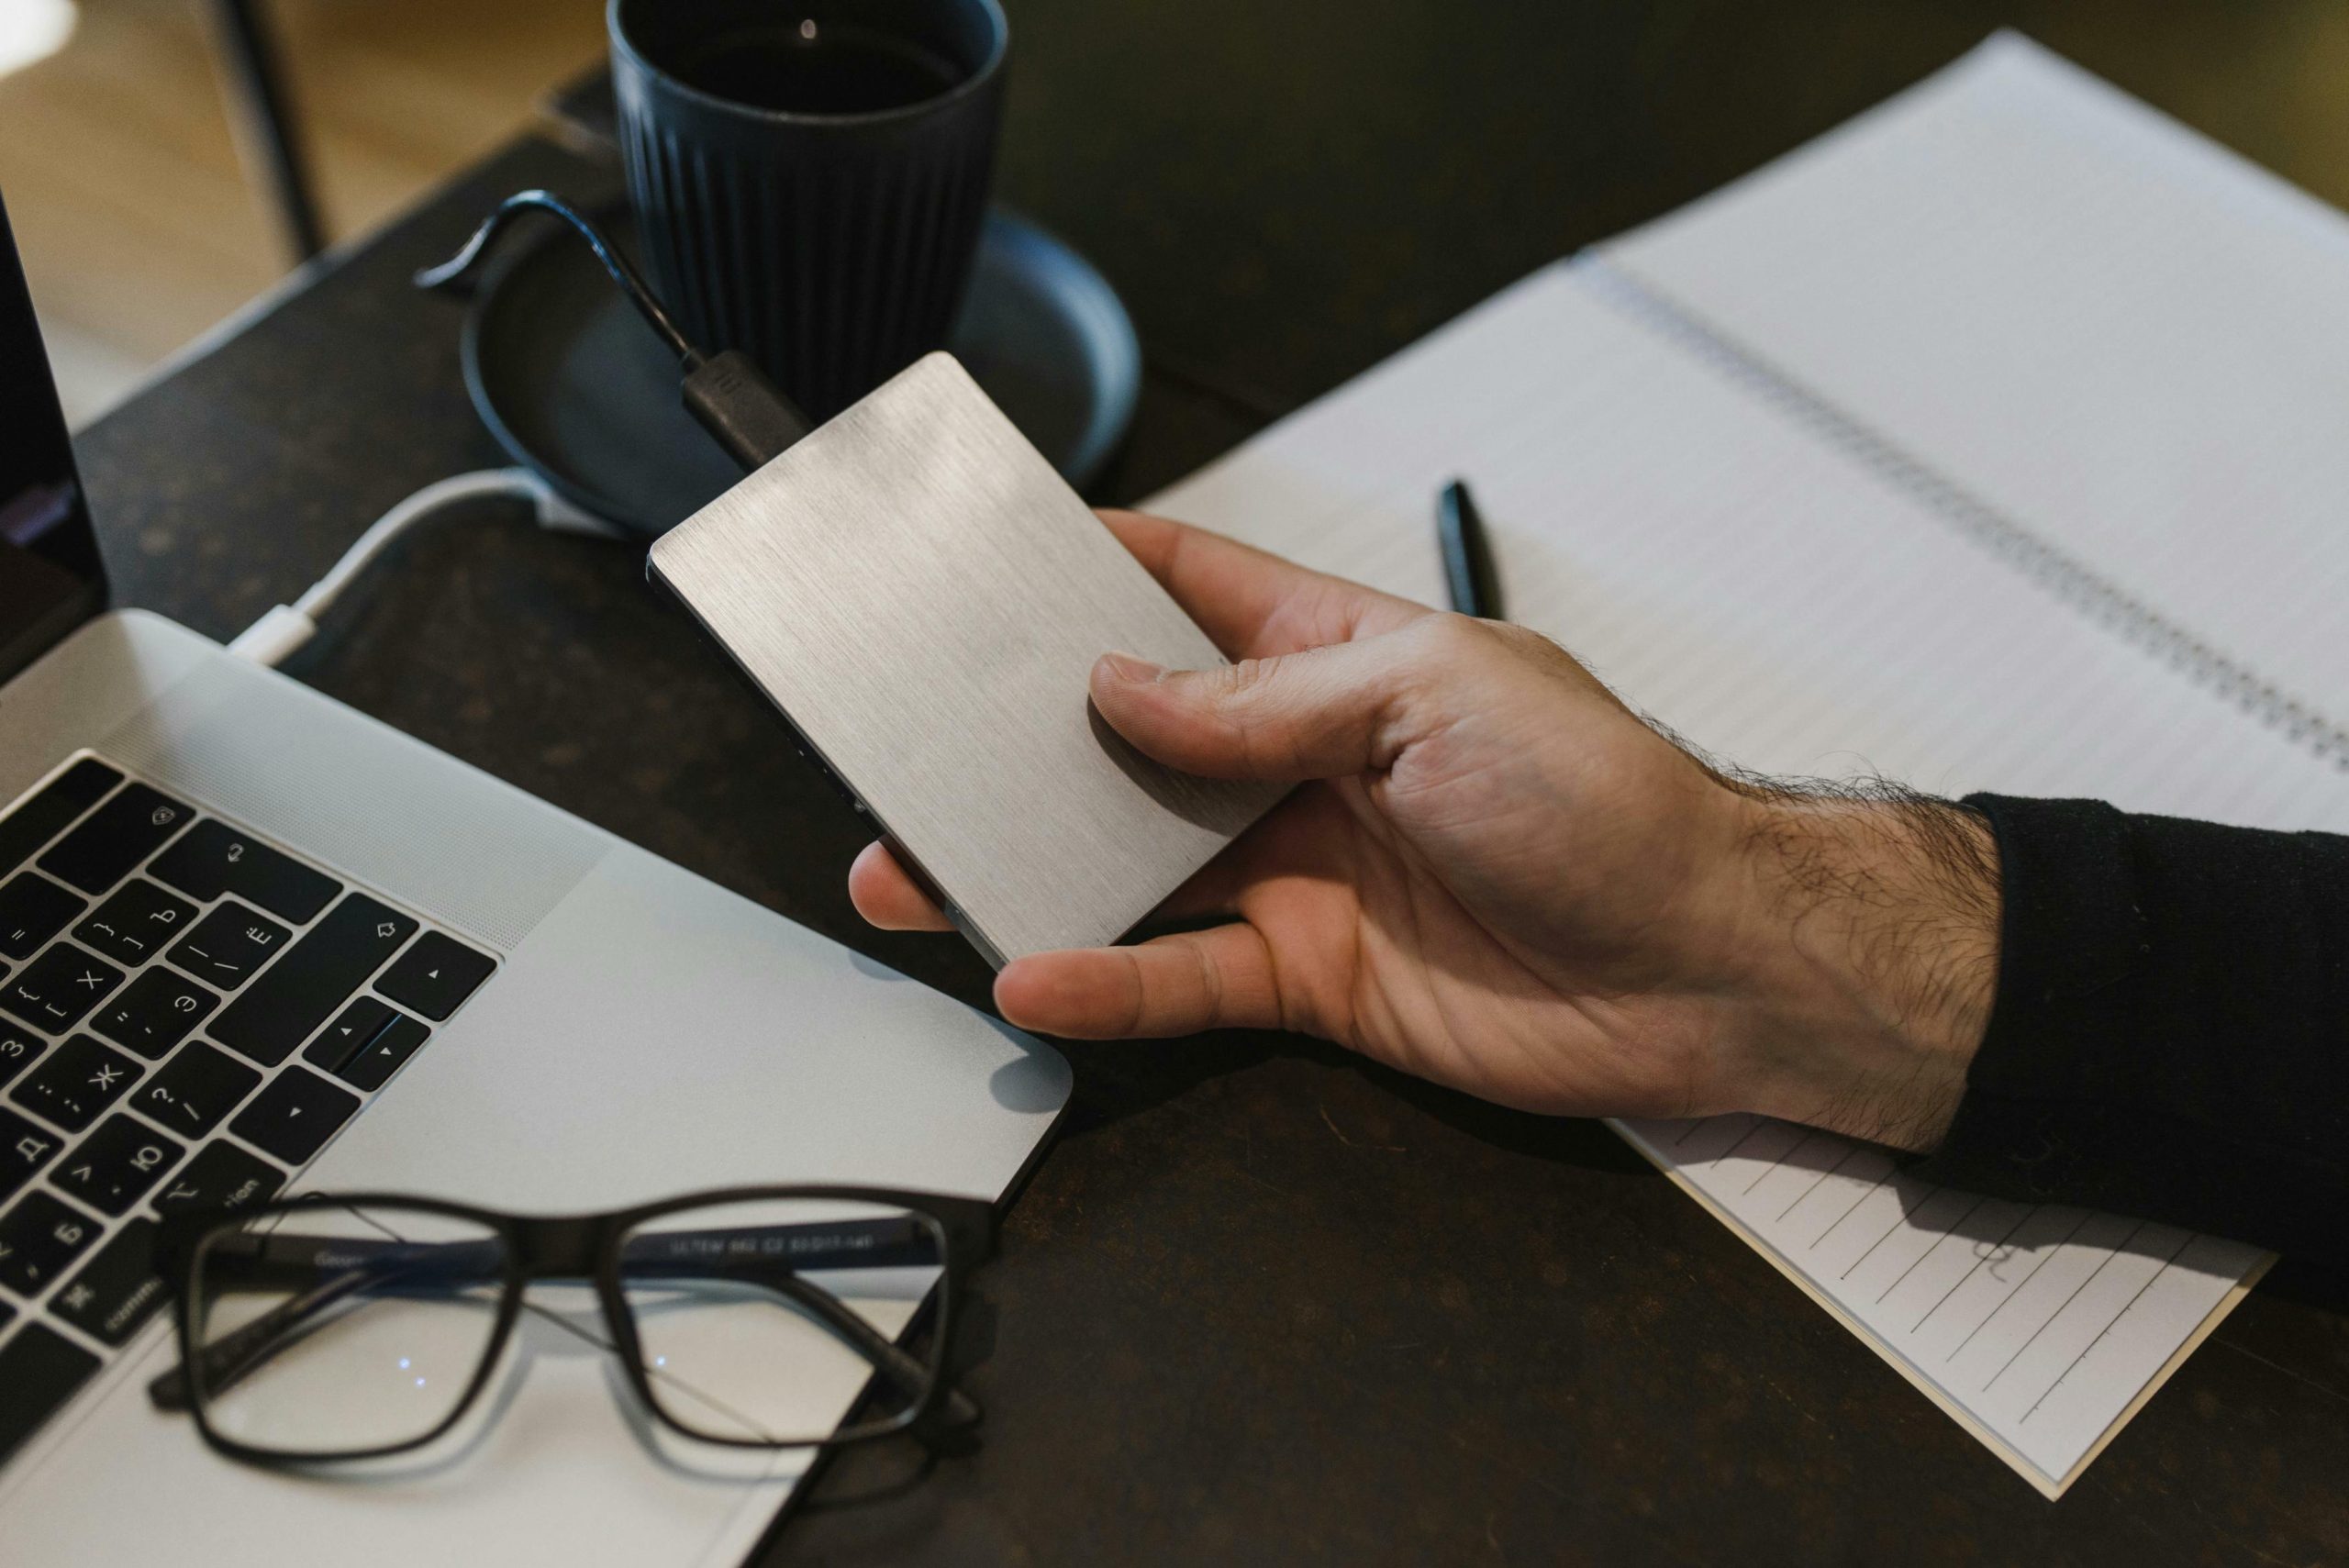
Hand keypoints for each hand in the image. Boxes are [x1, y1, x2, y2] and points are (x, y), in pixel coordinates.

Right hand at [851, 511, 2000, 1149]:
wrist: (1701, 962)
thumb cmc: (1605, 797)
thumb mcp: (1431, 695)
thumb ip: (1265, 700)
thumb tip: (1124, 692)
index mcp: (1338, 656)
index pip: (1190, 591)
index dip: (1095, 569)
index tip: (992, 556)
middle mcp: (1301, 760)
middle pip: (1128, 742)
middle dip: (1020, 741)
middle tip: (914, 747)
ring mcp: (1297, 870)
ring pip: (1128, 866)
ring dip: (1028, 869)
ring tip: (920, 875)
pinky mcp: (1306, 976)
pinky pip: (1179, 977)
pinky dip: (1105, 979)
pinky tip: (1037, 971)